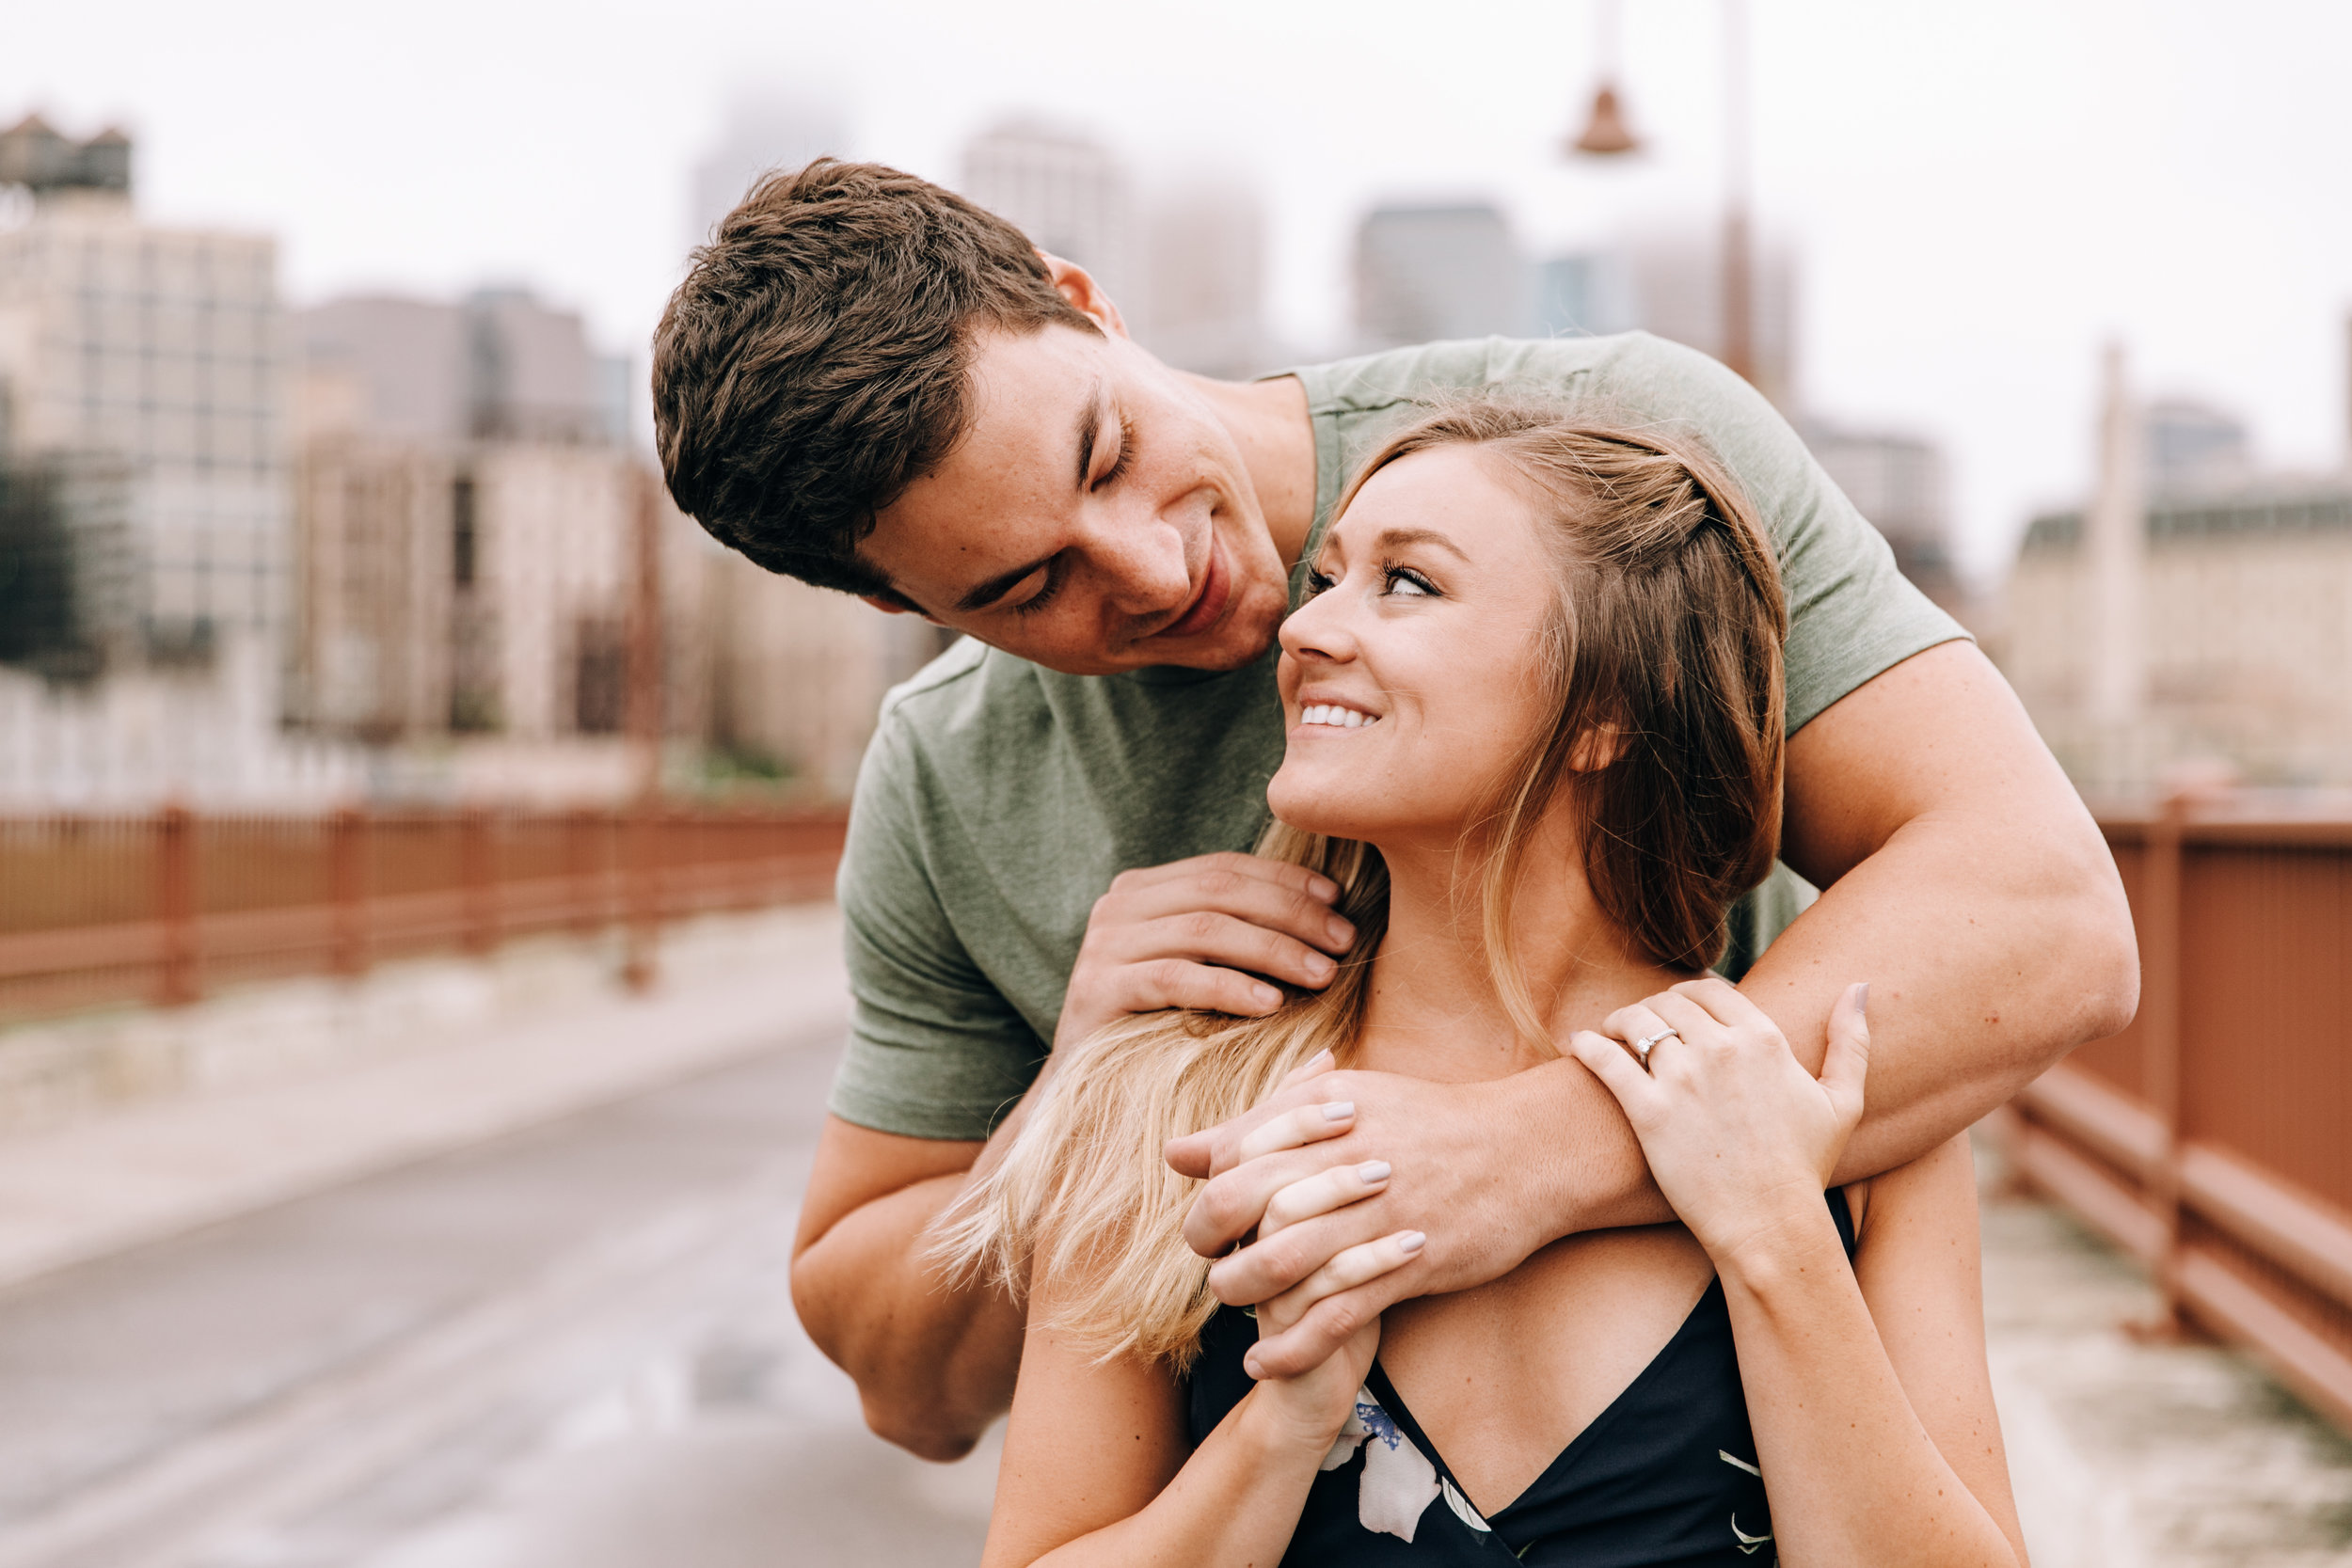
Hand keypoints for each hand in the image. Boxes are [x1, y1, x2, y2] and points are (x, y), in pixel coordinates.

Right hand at [1055, 853, 1355, 1049]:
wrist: (1084, 1095)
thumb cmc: (1159, 1031)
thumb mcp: (1198, 970)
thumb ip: (1235, 933)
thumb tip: (1325, 911)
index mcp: (1144, 889)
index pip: (1225, 867)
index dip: (1285, 880)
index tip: (1338, 901)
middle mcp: (1118, 905)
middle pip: (1219, 892)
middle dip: (1291, 913)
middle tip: (1343, 942)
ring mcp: (1103, 945)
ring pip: (1204, 929)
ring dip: (1273, 949)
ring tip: (1321, 975)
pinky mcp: (1096, 989)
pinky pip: (1175, 977)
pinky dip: (1229, 987)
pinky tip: (1271, 1004)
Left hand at [1165, 1060, 1558, 1379]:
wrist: (1527, 1149)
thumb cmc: (1433, 1122)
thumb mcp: (1349, 1099)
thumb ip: (1264, 1124)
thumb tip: (1178, 1151)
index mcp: (1324, 1116)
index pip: (1234, 1155)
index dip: (1208, 1192)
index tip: (1209, 1220)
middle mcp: (1341, 1162)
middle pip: (1242, 1203)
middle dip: (1210, 1239)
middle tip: (1211, 1261)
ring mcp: (1375, 1215)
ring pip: (1279, 1260)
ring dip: (1240, 1292)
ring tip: (1231, 1308)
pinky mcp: (1408, 1263)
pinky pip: (1333, 1313)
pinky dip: (1289, 1345)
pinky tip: (1263, 1362)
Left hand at [1569, 979, 1868, 1269]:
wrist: (1769, 1225)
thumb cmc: (1804, 1168)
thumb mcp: (1841, 1101)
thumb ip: (1851, 1040)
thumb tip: (1860, 986)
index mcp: (1764, 1039)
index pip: (1711, 989)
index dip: (1687, 993)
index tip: (1676, 1007)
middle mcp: (1722, 1049)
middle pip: (1669, 1002)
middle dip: (1652, 1007)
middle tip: (1639, 1022)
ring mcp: (1683, 1078)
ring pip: (1635, 1022)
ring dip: (1619, 1021)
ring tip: (1610, 1032)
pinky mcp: (1647, 1111)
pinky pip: (1606, 1058)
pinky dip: (1588, 1044)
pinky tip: (1579, 1044)